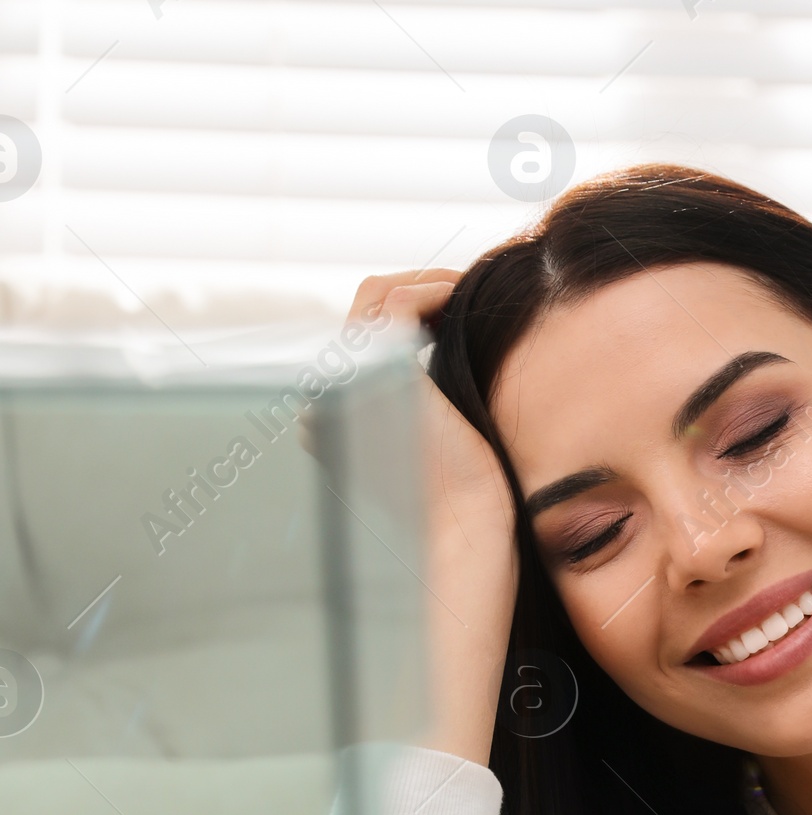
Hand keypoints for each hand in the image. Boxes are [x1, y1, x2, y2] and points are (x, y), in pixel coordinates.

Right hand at [348, 270, 518, 769]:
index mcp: (347, 410)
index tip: (461, 305)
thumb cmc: (472, 503)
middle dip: (420, 288)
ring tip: (470, 289)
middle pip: (367, 308)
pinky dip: (429, 289)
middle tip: (467, 288)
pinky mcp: (377, 370)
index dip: (415, 309)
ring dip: (428, 283)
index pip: (369, 334)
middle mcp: (336, 393)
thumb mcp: (454, 434)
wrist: (468, 531)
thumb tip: (473, 369)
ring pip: (376, 297)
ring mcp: (351, 379)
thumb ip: (443, 399)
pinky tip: (464, 297)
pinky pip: (393, 303)